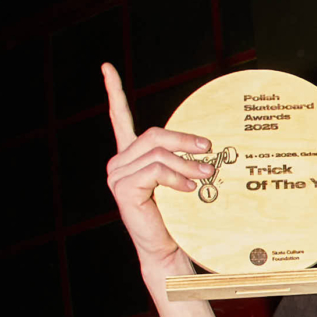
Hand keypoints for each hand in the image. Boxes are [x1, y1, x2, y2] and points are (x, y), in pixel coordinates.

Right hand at [104, 61, 209, 284]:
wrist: (169, 249)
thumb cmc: (178, 215)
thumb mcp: (181, 178)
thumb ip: (182, 158)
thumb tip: (206, 142)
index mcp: (131, 156)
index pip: (120, 117)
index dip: (113, 91)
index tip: (106, 67)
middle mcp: (119, 162)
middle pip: (154, 135)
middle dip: (185, 140)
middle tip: (210, 149)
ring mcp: (118, 175)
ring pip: (158, 154)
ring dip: (187, 164)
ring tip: (207, 175)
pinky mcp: (124, 188)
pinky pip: (155, 171)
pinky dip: (177, 177)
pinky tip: (189, 189)